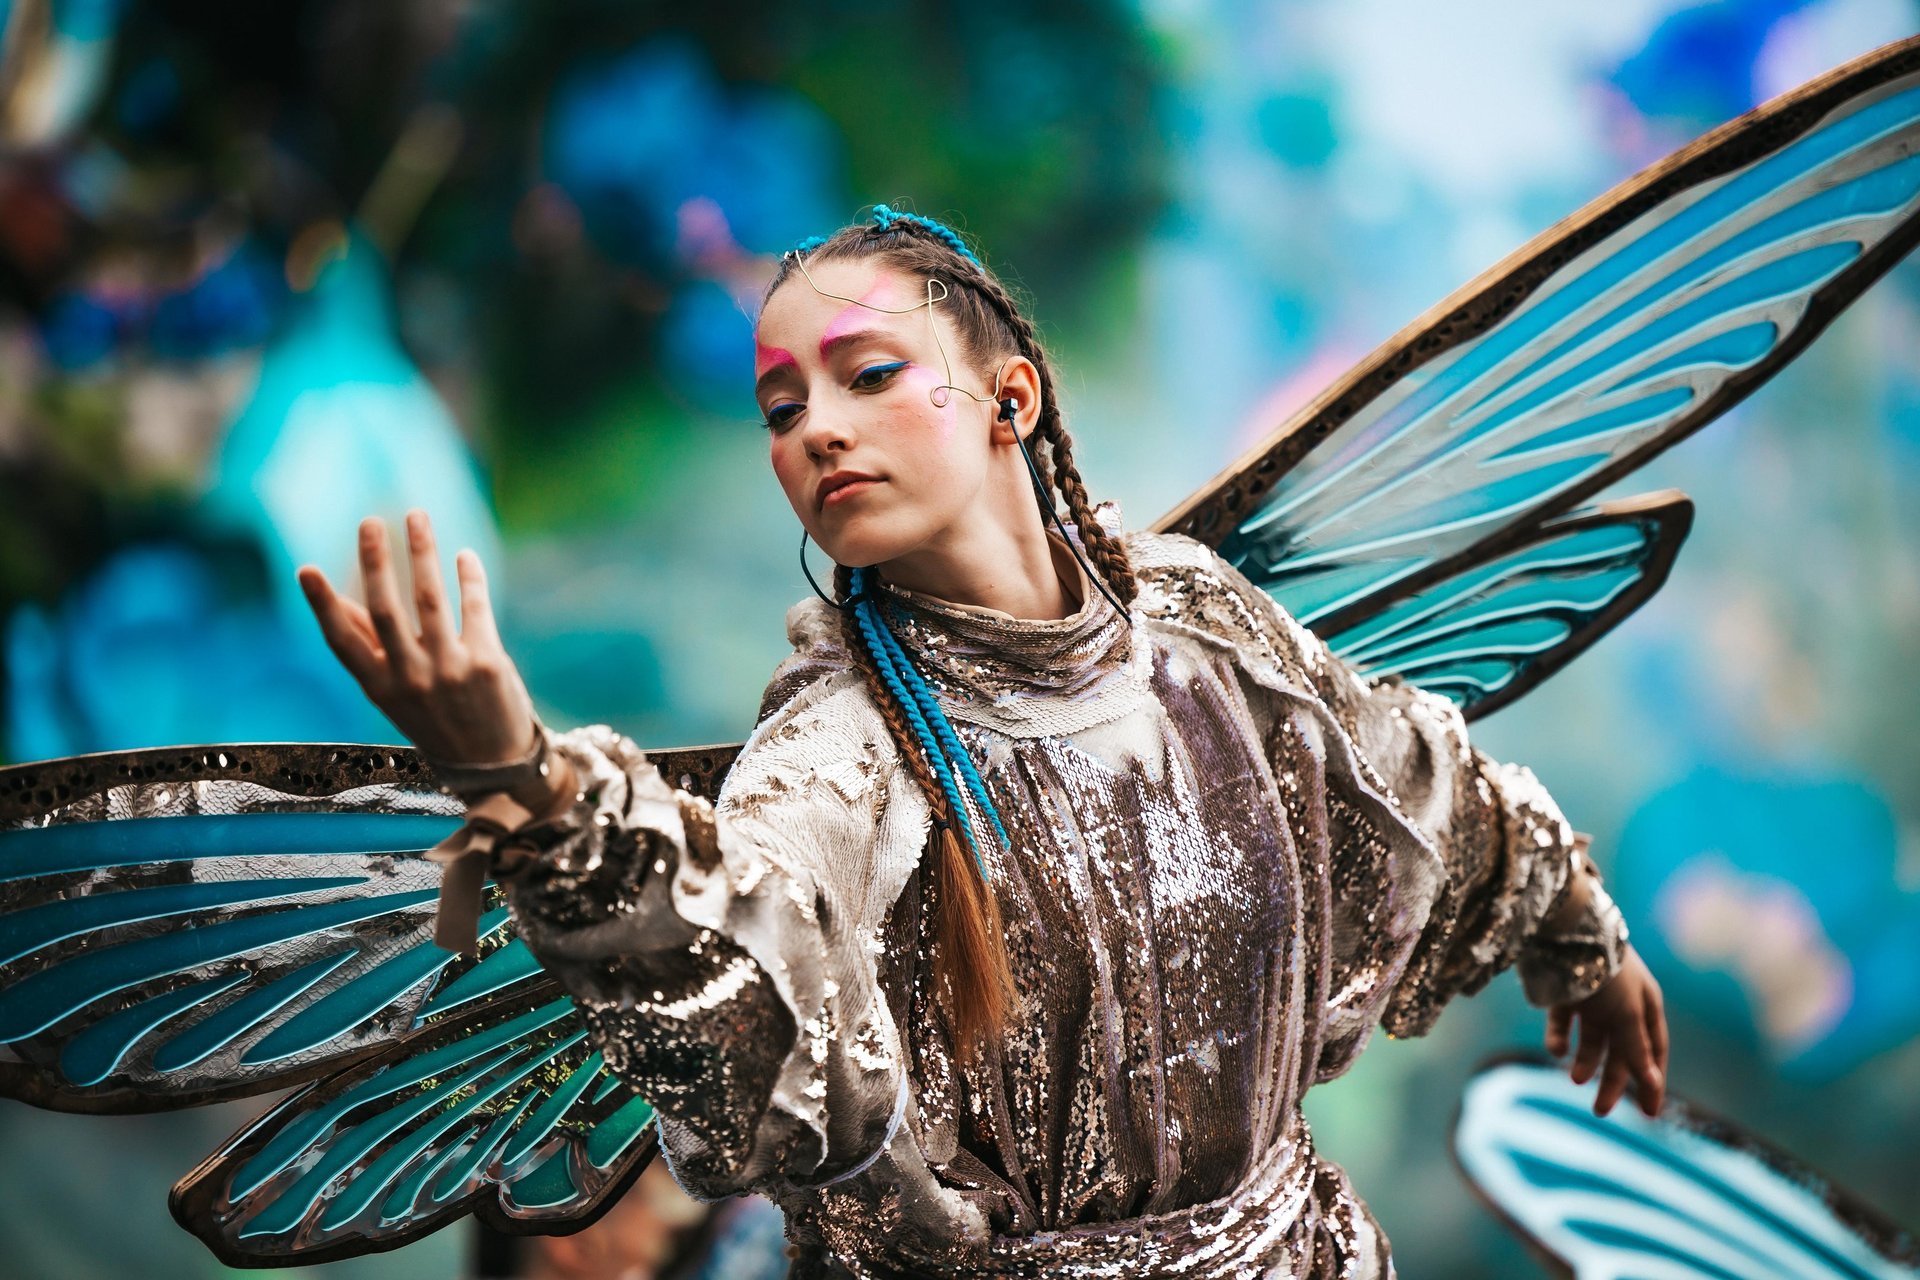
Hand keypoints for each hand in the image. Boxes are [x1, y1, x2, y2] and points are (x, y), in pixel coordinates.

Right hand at [298, 511, 537, 767]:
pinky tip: (464, 555)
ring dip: (423, 551)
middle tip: (369, 522)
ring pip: (431, 599)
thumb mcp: (396, 698)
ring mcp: (450, 670)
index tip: (305, 569)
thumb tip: (337, 603)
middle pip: (386, 609)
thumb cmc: (438, 722)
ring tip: (417, 516)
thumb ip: (372, 651)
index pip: (342, 641)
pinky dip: (469, 577)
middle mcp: (411, 678)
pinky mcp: (487, 663)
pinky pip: (474, 607)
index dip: (322, 605)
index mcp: (380, 688)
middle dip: (376, 561)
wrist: (494, 766)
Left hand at [1546, 944, 1667, 1117]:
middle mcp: (1622, 1004)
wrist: (1565, 932)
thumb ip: (1637, 1049)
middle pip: (1621, 1051)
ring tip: (1575, 1078)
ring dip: (1585, 1061)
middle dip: (1613, 1081)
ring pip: (1592, 1040)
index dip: (1652, 1080)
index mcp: (1646, 1005)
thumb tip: (1654, 1084)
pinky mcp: (1563, 994)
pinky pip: (1564, 1024)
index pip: (1654, 1051)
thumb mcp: (1628, 1014)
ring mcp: (1592, 999)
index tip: (1650, 1113)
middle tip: (1600, 1110)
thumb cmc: (1607, 972)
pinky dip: (1560, 1038)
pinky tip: (1556, 1048)